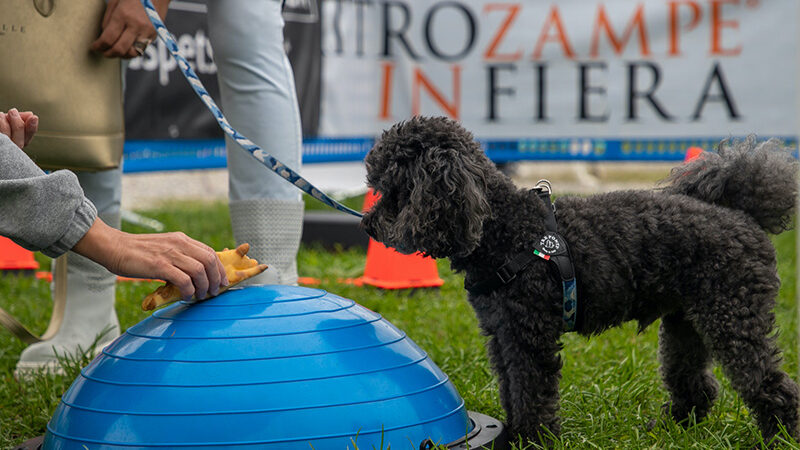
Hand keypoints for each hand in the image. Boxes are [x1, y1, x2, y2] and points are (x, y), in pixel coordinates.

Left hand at [0, 108, 37, 148]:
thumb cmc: (2, 128)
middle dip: (17, 124)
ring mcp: (3, 149)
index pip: (28, 137)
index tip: (33, 117)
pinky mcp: (0, 148)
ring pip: (6, 140)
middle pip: (18, 141)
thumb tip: (30, 115)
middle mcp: (11, 150)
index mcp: (18, 142)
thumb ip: (20, 119)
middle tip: (13, 111)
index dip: (31, 128)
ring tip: (0, 115)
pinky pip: (1, 140)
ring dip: (4, 124)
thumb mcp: (10, 121)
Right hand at [73, 218, 228, 299]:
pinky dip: (188, 290)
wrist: (114, 247)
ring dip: (204, 286)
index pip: (210, 252)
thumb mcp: (164, 248)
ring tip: (200, 296)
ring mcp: (170, 254)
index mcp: (181, 239)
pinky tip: (186, 296)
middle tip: (214, 292)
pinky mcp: (160, 265)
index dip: (220, 268)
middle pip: (209, 261)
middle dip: (216, 278)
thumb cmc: (137, 252)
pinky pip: (183, 280)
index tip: (223, 281)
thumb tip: (193, 276)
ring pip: (199, 271)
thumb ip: (179, 256)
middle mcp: (179, 244)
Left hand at [91, 0, 169, 58]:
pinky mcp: (154, 35)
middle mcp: (136, 25)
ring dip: (121, 56)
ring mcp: (147, 32)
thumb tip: (104, 36)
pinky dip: (131, 52)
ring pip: (132, 53)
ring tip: (114, 52)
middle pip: (119, 49)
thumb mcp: (115, 2)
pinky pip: (141, 49)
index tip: (94, 47)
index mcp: (123, 15)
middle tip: (102, 52)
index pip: (108, 38)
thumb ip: (108, 20)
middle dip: (108, 53)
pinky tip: (125, 49)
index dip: (99, 46)